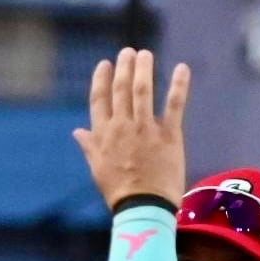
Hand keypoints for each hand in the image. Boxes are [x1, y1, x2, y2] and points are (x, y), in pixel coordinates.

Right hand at [73, 47, 190, 209]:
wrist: (143, 208)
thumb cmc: (119, 192)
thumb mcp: (97, 169)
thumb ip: (89, 146)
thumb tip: (77, 132)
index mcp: (103, 135)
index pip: (99, 99)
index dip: (102, 79)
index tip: (105, 64)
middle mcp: (122, 127)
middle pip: (121, 89)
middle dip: (124, 67)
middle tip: (129, 52)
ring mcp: (145, 129)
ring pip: (143, 90)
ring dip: (144, 69)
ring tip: (145, 54)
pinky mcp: (169, 135)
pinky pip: (174, 104)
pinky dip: (179, 85)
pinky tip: (182, 68)